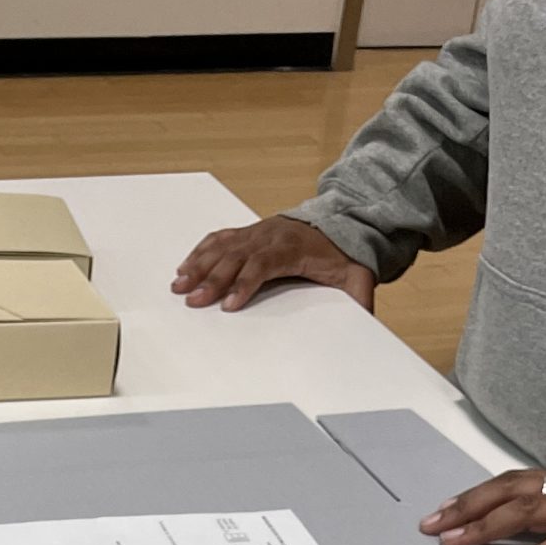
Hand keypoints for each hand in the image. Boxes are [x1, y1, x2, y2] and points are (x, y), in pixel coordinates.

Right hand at [171, 217, 375, 313]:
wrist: (340, 223)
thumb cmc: (343, 255)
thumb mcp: (358, 277)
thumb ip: (361, 298)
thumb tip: (367, 321)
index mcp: (293, 248)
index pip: (264, 264)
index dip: (245, 283)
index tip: (229, 305)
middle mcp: (270, 236)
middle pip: (236, 256)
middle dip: (212, 279)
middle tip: (191, 300)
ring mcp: (256, 232)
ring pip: (223, 246)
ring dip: (198, 265)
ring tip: (178, 285)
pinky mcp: (248, 232)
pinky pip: (220, 238)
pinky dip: (201, 252)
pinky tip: (185, 267)